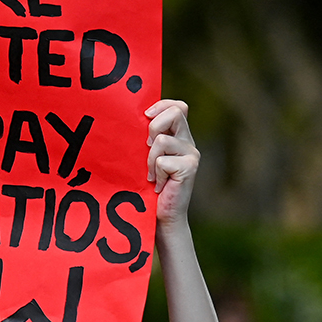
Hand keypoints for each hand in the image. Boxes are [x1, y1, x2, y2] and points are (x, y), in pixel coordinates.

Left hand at [145, 99, 198, 227]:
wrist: (162, 216)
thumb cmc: (149, 186)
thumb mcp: (146, 157)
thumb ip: (147, 138)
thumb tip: (130, 119)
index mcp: (179, 136)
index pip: (177, 106)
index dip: (161, 105)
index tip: (145, 117)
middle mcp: (188, 142)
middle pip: (175, 112)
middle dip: (154, 126)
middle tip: (147, 147)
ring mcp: (191, 154)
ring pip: (163, 140)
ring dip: (150, 158)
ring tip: (151, 174)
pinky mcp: (189, 167)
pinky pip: (163, 160)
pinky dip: (155, 173)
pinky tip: (158, 184)